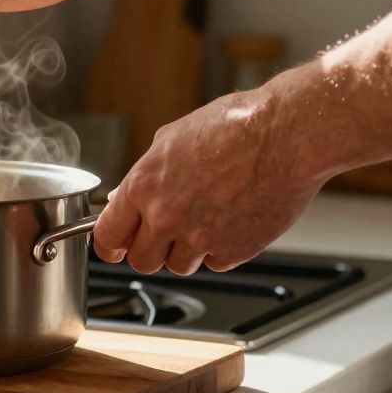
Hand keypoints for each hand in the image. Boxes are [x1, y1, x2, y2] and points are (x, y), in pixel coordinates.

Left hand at [92, 86, 325, 273]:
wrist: (285, 135)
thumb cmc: (234, 127)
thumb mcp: (171, 139)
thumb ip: (144, 175)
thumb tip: (127, 195)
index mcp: (143, 187)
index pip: (107, 236)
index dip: (110, 244)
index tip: (115, 247)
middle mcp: (166, 217)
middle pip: (141, 260)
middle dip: (149, 250)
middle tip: (165, 233)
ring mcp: (199, 238)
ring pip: (178, 266)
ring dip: (186, 250)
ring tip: (207, 217)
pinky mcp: (233, 251)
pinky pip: (215, 263)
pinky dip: (221, 249)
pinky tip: (232, 219)